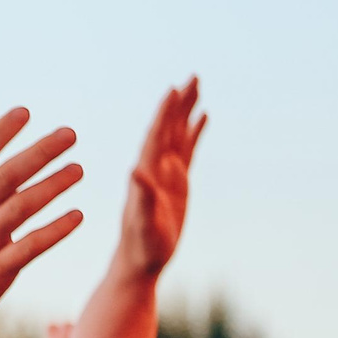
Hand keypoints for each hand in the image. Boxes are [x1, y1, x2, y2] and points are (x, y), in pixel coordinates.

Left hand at [119, 78, 205, 279]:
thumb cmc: (141, 247)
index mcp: (145, 174)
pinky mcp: (176, 183)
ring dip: (186, 111)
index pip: (155, 137)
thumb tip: (135, 171)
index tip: (172, 90)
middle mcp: (153, 168)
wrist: (139, 261)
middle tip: (193, 76)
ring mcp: (165, 174)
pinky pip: (187, 150)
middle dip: (178, 103)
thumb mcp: (142, 224)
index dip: (164, 114)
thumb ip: (140, 198)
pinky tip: (202, 117)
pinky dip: (194, 132)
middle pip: (168, 128)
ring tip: (197, 87)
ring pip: (177, 135)